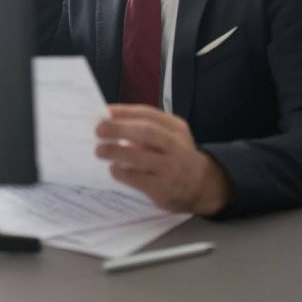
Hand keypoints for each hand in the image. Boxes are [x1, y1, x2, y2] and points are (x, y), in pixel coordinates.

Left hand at [95, 104, 232, 214]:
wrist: (203, 186)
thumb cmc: (177, 156)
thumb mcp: (170, 136)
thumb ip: (146, 128)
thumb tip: (110, 121)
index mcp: (176, 128)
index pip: (148, 114)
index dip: (125, 112)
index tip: (104, 112)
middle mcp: (176, 146)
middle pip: (147, 133)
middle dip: (120, 129)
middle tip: (99, 129)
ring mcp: (171, 168)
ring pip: (140, 157)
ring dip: (116, 152)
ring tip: (100, 150)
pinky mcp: (164, 189)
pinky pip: (138, 179)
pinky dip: (122, 172)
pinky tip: (114, 169)